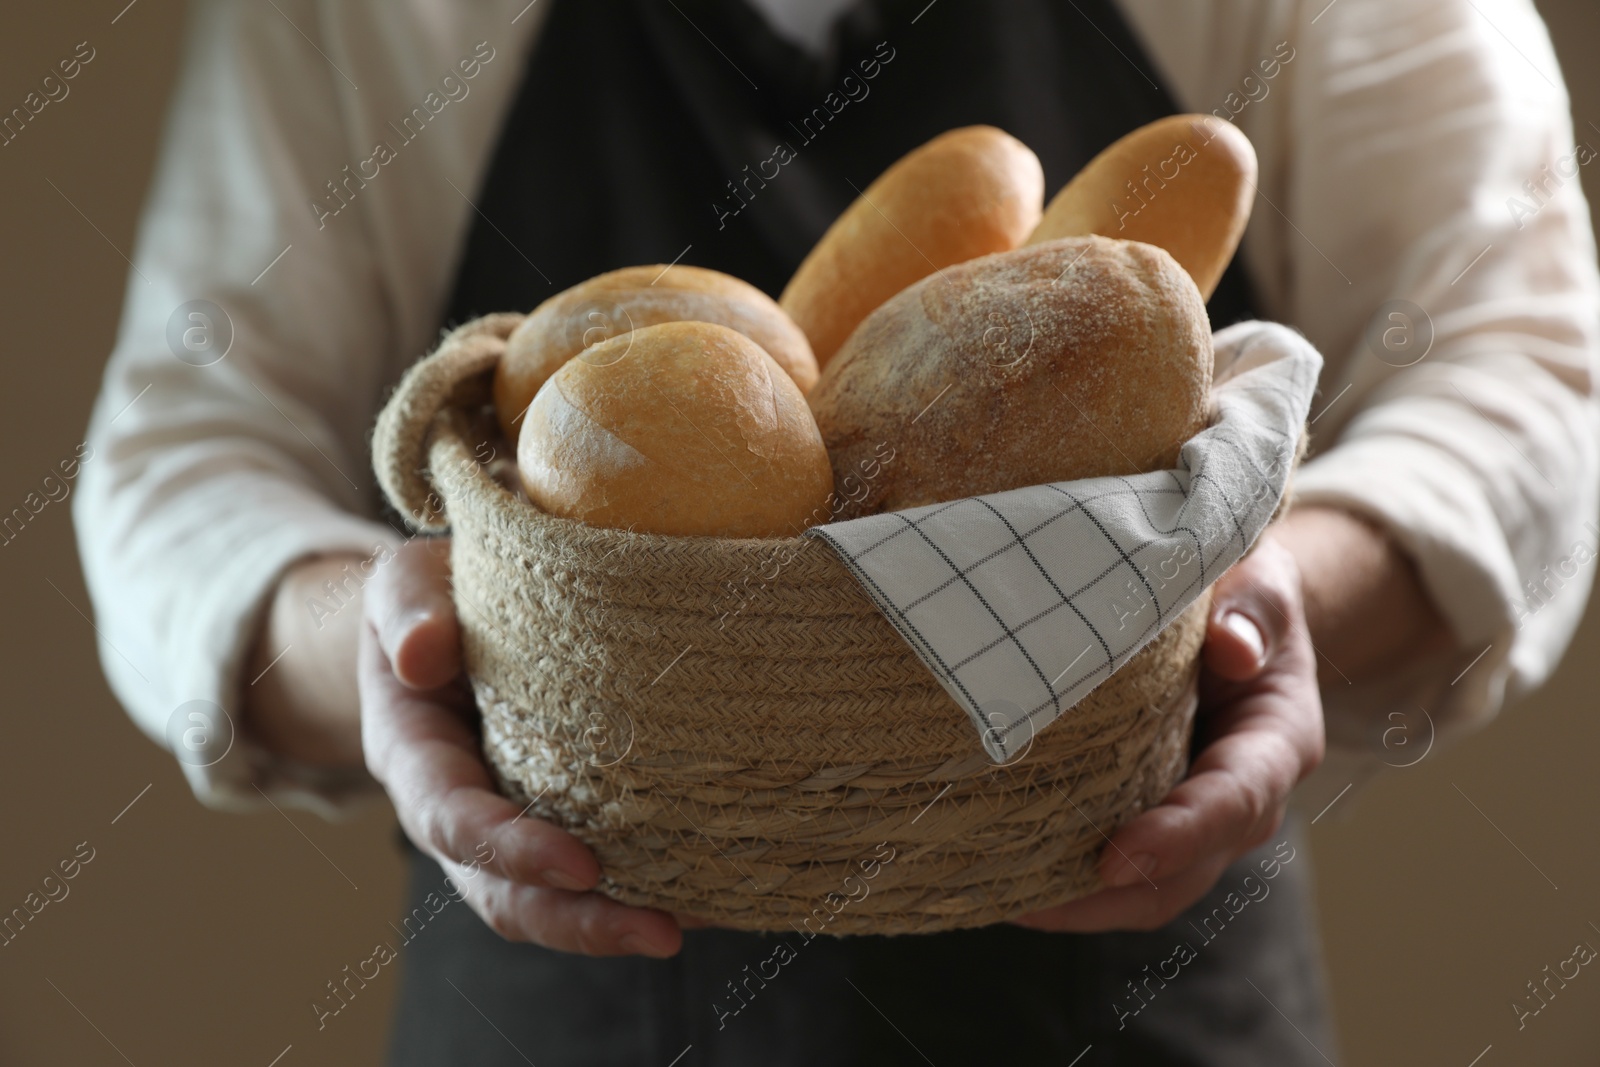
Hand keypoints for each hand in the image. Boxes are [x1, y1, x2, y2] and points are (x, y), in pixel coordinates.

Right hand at [358, 537, 684, 956]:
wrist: (441, 622)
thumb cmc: (429, 599)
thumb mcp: (402, 583)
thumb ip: (407, 610)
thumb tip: (419, 656)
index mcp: (413, 758)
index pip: (453, 821)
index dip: (512, 850)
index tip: (580, 865)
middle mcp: (458, 812)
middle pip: (506, 895)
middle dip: (579, 924)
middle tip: (661, 932)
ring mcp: (509, 825)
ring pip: (551, 903)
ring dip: (616, 925)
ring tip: (696, 924)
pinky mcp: (559, 820)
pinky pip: (595, 874)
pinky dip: (646, 890)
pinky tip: (713, 894)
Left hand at [1012, 532, 1324, 931]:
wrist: (1242, 615)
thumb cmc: (1244, 593)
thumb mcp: (1260, 582)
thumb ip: (1256, 609)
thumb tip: (1233, 647)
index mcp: (1277, 741)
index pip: (1234, 800)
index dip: (1179, 835)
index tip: (1116, 858)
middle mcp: (1244, 797)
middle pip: (1187, 872)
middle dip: (1113, 897)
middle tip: (1032, 904)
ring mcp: (1197, 818)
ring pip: (1149, 889)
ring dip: (1081, 905)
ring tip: (1002, 901)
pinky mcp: (1153, 816)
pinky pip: (1119, 869)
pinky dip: (1069, 882)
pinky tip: (1005, 878)